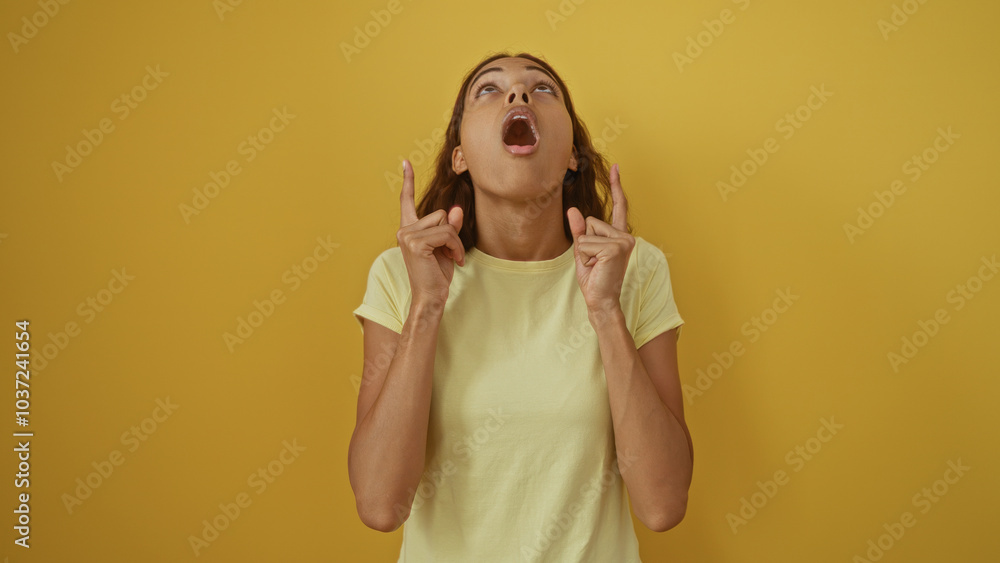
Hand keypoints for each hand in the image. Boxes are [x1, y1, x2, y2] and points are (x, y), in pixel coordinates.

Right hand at [396, 159, 464, 306]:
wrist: (431, 297)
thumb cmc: (437, 275)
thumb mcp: (447, 246)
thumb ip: (450, 226)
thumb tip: (455, 209)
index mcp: (409, 230)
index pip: (407, 201)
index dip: (408, 181)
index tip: (405, 162)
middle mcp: (404, 230)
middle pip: (439, 214)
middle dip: (451, 233)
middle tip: (450, 254)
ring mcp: (407, 236)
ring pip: (445, 224)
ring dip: (455, 241)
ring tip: (452, 258)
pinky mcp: (415, 243)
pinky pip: (447, 233)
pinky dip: (456, 247)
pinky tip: (454, 261)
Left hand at [567, 163, 634, 311]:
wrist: (600, 300)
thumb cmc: (594, 278)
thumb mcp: (583, 251)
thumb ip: (579, 231)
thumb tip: (573, 210)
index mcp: (619, 234)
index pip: (619, 206)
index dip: (616, 186)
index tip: (616, 167)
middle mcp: (624, 235)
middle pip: (591, 221)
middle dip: (585, 242)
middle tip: (595, 262)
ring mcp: (622, 241)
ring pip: (587, 233)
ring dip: (584, 251)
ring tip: (596, 265)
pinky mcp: (615, 248)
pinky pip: (586, 244)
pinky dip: (585, 257)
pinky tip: (596, 267)